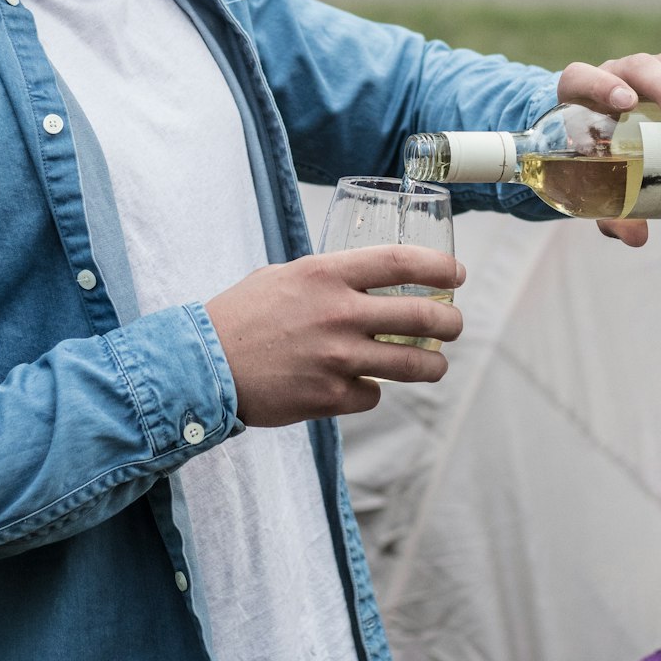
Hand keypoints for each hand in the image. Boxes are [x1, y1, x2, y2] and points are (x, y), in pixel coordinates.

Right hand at [205, 246, 463, 425]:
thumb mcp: (283, 276)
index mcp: (327, 274)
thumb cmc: (240, 316)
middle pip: (421, 316)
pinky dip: (372, 391)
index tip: (457, 275)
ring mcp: (337, 358)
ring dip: (433, 366)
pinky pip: (372, 395)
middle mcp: (339, 313)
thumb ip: (324, 278)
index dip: (438, 268)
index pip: (401, 263)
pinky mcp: (329, 397)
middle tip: (455, 325)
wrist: (204, 366)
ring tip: (436, 365)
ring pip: (412, 365)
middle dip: (451, 323)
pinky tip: (361, 386)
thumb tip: (356, 280)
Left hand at [557, 48, 660, 246]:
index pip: (583, 78)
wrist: (610, 131)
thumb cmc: (599, 155)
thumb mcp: (600, 182)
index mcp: (582, 94)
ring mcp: (653, 68)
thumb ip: (612, 208)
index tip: (625, 102)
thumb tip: (636, 237)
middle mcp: (618, 74)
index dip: (601, 84)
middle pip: (642, 68)